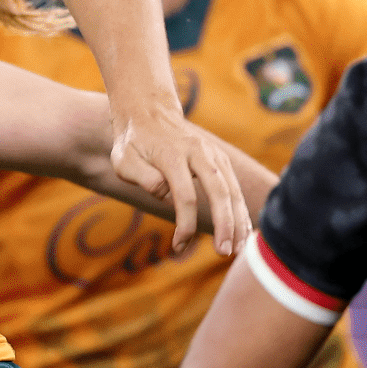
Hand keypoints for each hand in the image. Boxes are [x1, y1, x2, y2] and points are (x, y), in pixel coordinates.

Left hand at [107, 102, 251, 256]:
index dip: (185, 224)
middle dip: (224, 224)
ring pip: (232, 190)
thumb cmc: (133, 143)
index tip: (177, 246)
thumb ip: (142, 177)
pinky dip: (241, 211)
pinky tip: (243, 233)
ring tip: (236, 249)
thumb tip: (165, 194)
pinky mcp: (221, 160)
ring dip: (238, 221)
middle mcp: (199, 153)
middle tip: (223, 253)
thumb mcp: (123, 159)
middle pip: (218, 192)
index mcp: (173, 155)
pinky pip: (235, 188)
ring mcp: (213, 155)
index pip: (185, 195)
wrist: (150, 114)